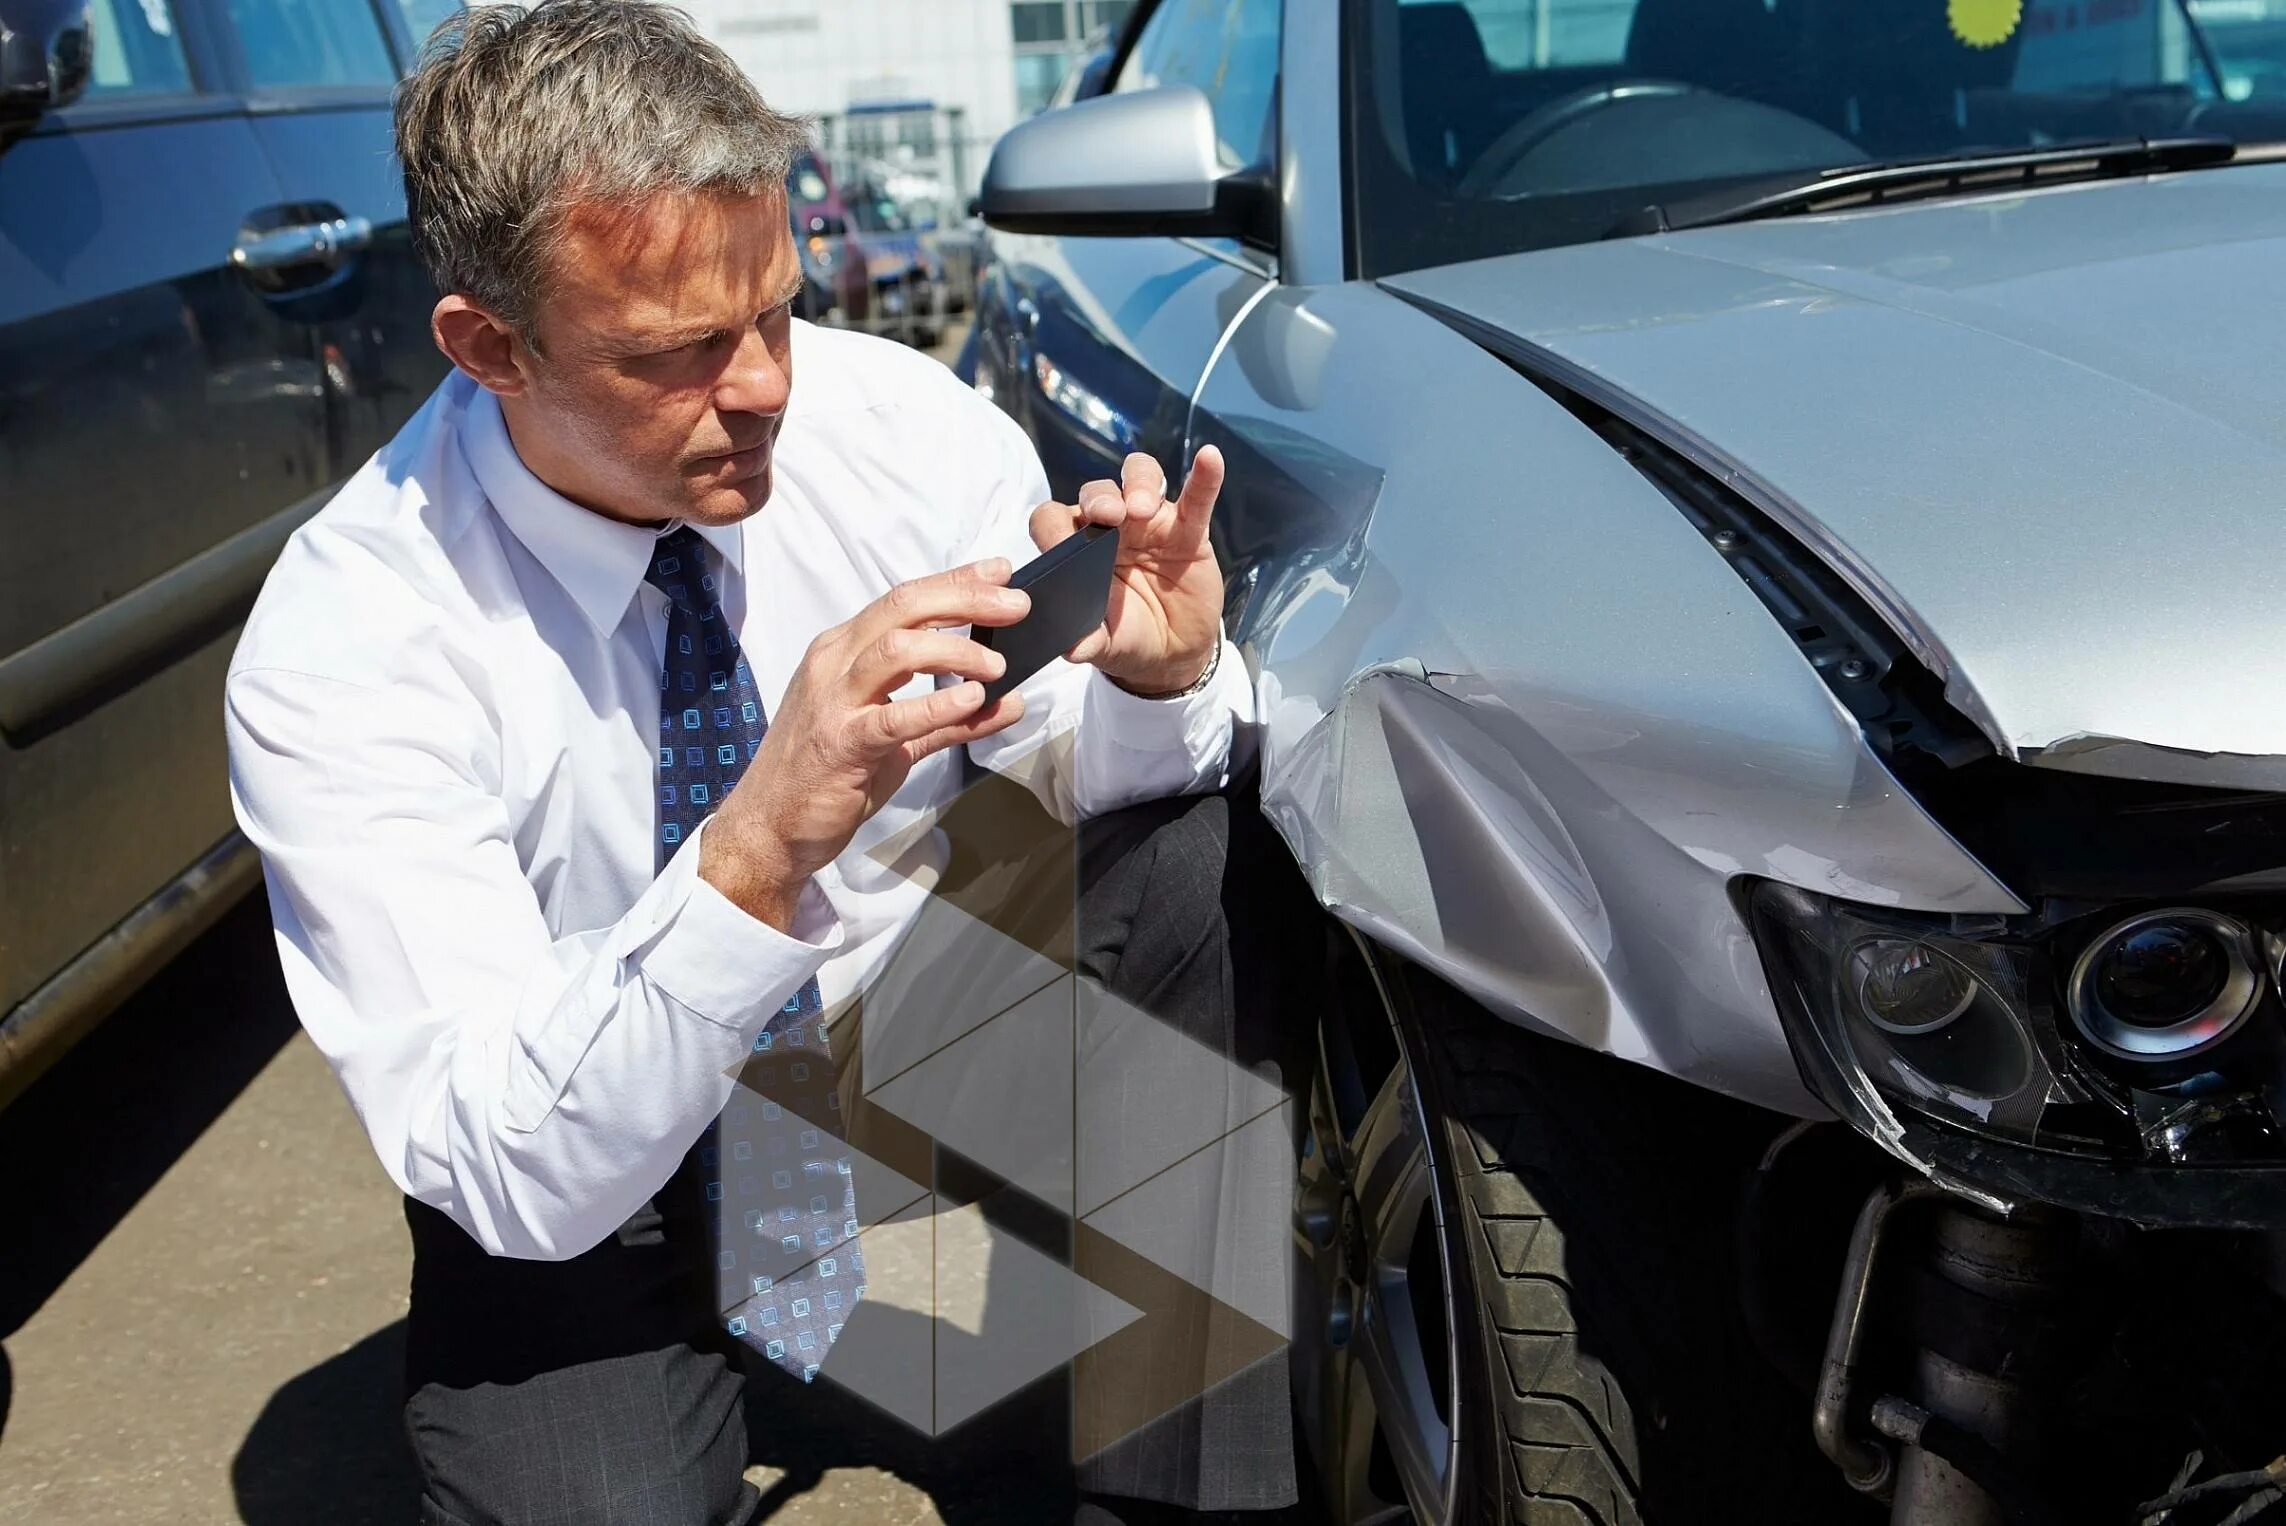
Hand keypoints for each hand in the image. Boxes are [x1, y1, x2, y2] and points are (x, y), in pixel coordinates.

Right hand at [700, 560, 1030, 927]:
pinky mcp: (840, 743)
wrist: (770, 826)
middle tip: (1015, 605)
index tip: (1000, 572)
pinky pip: (893, 717)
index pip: (904, 600)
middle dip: (966, 599)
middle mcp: (835, 663)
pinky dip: (937, 704)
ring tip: (998, 665)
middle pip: (904, 608)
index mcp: (843, 651)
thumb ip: (949, 719)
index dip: (956, 581)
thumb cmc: (826, 776)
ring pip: (897, 649)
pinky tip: (972, 699)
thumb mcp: (896, 739)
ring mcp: (833, 701)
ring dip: (957, 651)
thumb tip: (1009, 702)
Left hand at [1029, 446, 1226, 695]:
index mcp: (1077, 549)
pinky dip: (1204, 477)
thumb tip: (1071, 649)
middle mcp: (1110, 527)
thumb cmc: (1127, 637)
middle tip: (1106, 517)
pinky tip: (1210, 458)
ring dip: (1138, 484)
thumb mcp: (1105, 644)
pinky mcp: (1189, 530)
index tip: (1059, 548)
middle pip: (1097, 492)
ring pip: (1140, 479)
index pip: (1054, 520)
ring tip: (1142, 508)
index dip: (1054, 528)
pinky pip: (1197, 497)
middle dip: (1099, 499)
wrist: (1172, 652)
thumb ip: (1088, 641)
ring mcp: (1150, 523)